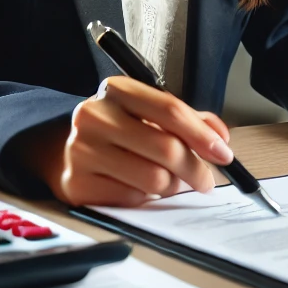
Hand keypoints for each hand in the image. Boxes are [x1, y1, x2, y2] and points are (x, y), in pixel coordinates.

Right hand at [18, 77, 234, 206]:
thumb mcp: (149, 112)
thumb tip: (220, 137)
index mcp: (117, 89)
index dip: (202, 134)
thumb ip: (188, 119)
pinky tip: (140, 187)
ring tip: (170, 182)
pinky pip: (132, 198)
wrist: (63, 148)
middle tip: (206, 180)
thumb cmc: (119, 128)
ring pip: (153, 178)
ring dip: (172, 185)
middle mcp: (95, 116)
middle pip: (165, 147)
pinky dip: (146, 197)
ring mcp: (82, 150)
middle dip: (195, 168)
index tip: (223, 153)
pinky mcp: (77, 183)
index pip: (170, 110)